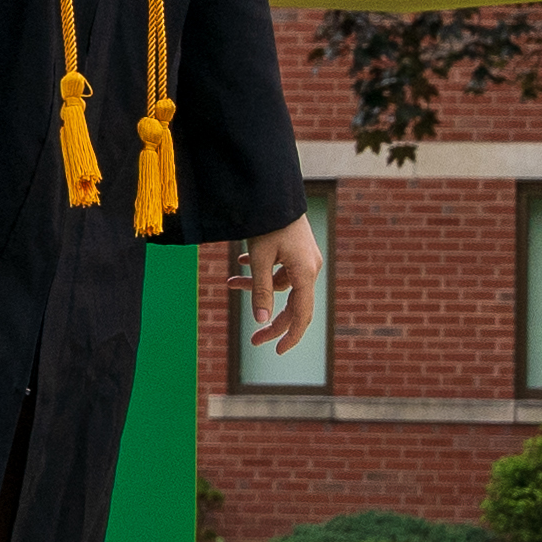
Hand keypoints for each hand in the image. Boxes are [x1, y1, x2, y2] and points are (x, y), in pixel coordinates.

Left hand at [238, 213, 323, 355]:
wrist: (273, 190)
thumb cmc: (267, 223)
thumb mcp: (259, 259)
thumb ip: (261, 291)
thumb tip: (262, 322)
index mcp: (305, 273)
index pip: (302, 315)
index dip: (290, 336)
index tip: (276, 351)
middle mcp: (310, 268)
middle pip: (293, 305)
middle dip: (270, 321)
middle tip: (252, 340)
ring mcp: (305, 259)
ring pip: (281, 285)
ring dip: (256, 286)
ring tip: (231, 283)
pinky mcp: (296, 251)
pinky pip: (280, 270)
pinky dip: (262, 271)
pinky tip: (241, 266)